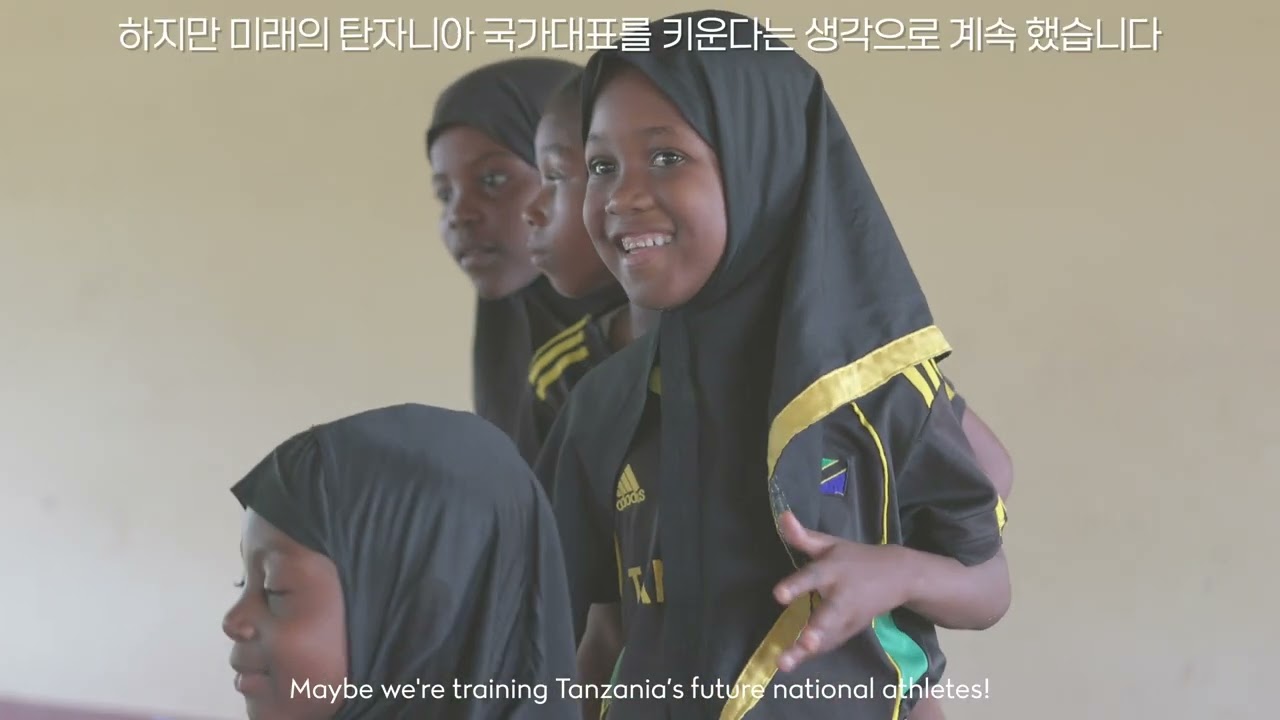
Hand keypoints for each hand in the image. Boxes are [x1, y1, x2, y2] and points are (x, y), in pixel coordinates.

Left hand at [772, 511, 915, 672]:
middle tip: (805, 643)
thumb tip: (782, 515)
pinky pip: (831, 644)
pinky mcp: (851, 630)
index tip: (778, 596)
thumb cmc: (855, 558)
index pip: (813, 577)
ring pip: (828, 637)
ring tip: (785, 664)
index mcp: (833, 570)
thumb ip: (804, 536)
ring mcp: (849, 617)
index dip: (795, 586)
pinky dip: (815, 654)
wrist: (899, 575)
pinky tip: (793, 664)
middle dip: (817, 630)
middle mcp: (841, 596)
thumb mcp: (831, 543)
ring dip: (808, 651)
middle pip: (829, 615)